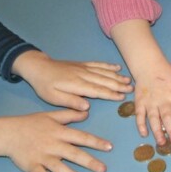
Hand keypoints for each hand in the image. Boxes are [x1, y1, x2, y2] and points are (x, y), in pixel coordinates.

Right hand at [0, 109, 111, 171]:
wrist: (9, 133)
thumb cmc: (31, 123)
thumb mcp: (50, 115)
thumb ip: (69, 114)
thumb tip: (86, 112)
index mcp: (59, 132)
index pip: (81, 137)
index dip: (96, 142)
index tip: (109, 147)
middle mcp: (53, 145)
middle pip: (74, 154)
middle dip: (89, 162)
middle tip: (102, 169)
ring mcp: (42, 157)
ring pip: (59, 168)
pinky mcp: (32, 166)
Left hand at [12, 50, 131, 110]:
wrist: (39, 67)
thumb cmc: (45, 85)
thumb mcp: (53, 98)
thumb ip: (70, 101)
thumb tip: (87, 107)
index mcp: (76, 84)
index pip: (97, 90)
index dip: (110, 94)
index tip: (122, 97)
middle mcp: (83, 74)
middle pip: (104, 80)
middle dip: (119, 85)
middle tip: (132, 88)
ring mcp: (84, 68)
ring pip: (103, 72)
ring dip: (117, 76)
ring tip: (128, 79)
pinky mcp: (82, 64)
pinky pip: (98, 64)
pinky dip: (108, 65)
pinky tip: (117, 67)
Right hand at [109, 19, 170, 145]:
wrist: (149, 66)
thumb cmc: (168, 74)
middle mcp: (163, 100)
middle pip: (168, 117)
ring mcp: (151, 103)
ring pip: (154, 119)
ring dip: (157, 131)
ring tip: (162, 142)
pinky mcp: (140, 103)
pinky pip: (140, 115)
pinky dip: (140, 124)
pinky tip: (144, 133)